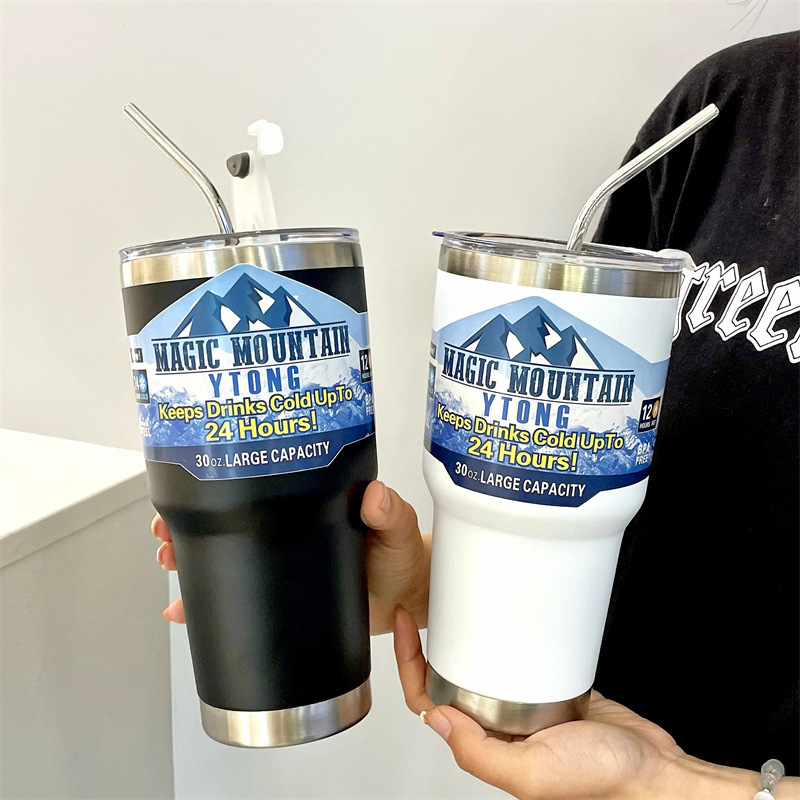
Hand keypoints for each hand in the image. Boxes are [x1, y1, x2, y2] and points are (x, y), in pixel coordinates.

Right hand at [151, 480, 430, 633]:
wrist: (408, 596)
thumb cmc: (402, 554)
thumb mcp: (397, 526)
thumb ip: (389, 511)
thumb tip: (375, 496)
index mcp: (310, 506)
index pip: (256, 492)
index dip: (220, 489)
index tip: (191, 490)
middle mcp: (289, 533)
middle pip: (229, 523)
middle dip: (189, 526)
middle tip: (166, 534)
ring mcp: (285, 566)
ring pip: (228, 560)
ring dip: (192, 562)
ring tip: (169, 564)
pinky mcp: (286, 598)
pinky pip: (244, 600)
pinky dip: (212, 605)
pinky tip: (185, 611)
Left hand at [393, 607, 781, 799]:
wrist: (649, 769)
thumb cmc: (600, 779)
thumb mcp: (531, 772)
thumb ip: (479, 753)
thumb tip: (433, 719)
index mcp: (484, 745)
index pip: (427, 700)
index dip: (410, 662)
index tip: (408, 625)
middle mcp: (497, 728)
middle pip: (447, 680)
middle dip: (430, 645)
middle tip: (425, 606)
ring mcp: (521, 709)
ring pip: (479, 669)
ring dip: (464, 641)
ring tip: (454, 606)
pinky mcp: (548, 692)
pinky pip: (515, 663)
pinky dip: (502, 643)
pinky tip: (503, 623)